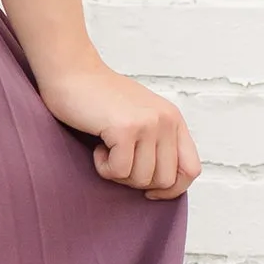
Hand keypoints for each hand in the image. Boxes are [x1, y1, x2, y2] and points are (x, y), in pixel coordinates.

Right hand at [37, 61, 199, 199]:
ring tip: (107, 150)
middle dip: (137, 181)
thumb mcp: (141, 117)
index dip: (172, 189)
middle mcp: (166, 121)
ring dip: (118, 174)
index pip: (191, 169)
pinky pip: (119, 171)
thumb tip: (165, 184)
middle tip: (118, 161)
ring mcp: (148, 124)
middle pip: (165, 180)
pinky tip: (98, 147)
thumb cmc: (99, 98)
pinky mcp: (125, 129)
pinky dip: (104, 167)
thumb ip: (157, 143)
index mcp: (173, 120)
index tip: (149, 191)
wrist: (72, 72)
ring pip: (141, 179)